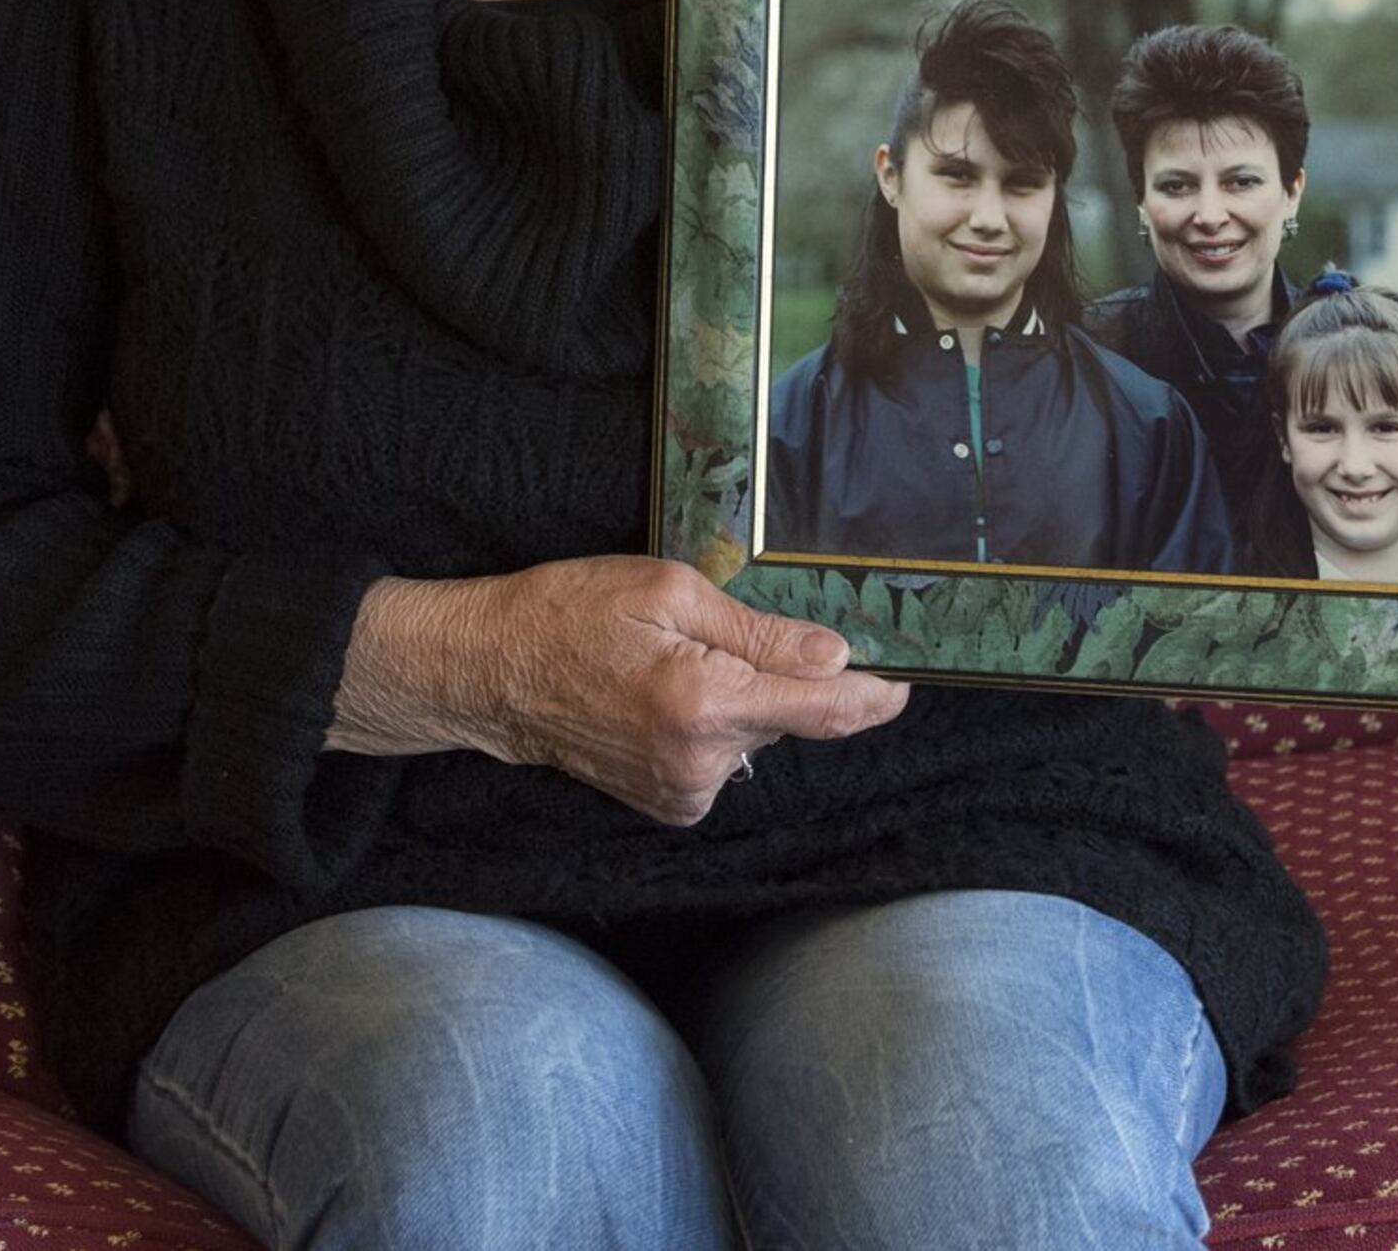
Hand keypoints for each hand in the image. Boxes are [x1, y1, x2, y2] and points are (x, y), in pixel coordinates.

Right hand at [326, 558, 909, 826]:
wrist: (494, 674)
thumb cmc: (571, 615)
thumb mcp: (669, 592)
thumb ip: (759, 632)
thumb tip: (834, 655)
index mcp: (706, 704)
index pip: (823, 710)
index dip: (872, 696)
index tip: (904, 683)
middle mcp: (701, 763)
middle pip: (791, 717)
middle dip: (777, 675)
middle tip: (712, 634)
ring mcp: (683, 792)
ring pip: (756, 735)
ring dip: (739, 699)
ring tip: (669, 664)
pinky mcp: (669, 805)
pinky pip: (723, 756)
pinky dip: (712, 724)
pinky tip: (661, 699)